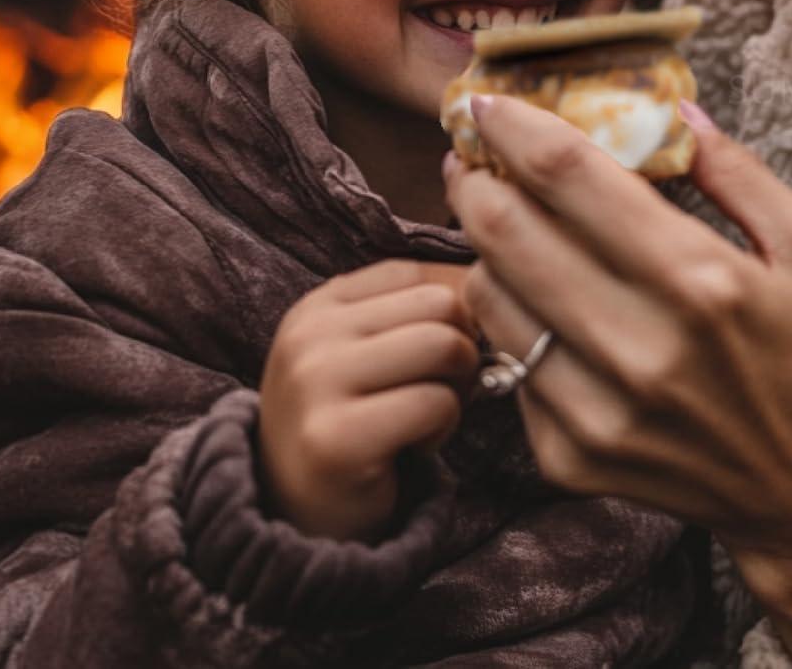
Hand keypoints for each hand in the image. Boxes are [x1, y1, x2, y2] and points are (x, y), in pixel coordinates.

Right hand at [258, 259, 478, 541]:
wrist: (300, 519)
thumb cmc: (356, 422)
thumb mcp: (370, 352)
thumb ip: (416, 309)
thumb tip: (491, 279)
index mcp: (319, 306)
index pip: (417, 272)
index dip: (453, 310)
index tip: (440, 354)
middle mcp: (309, 336)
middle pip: (440, 304)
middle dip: (462, 346)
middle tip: (439, 388)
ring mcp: (316, 384)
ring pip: (445, 345)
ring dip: (456, 387)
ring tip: (424, 414)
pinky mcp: (337, 438)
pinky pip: (436, 404)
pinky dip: (443, 427)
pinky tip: (411, 446)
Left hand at [444, 98, 791, 668]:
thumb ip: (740, 172)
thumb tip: (675, 109)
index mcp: (702, 281)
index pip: (571, 179)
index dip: (515, 129)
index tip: (488, 101)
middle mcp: (640, 349)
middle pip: (508, 235)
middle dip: (474, 179)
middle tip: (470, 153)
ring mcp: (599, 412)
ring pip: (491, 299)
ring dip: (483, 246)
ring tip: (500, 219)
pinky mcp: (574, 458)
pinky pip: (509, 364)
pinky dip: (511, 317)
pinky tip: (536, 297)